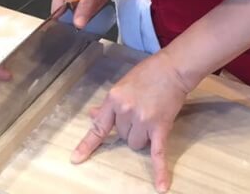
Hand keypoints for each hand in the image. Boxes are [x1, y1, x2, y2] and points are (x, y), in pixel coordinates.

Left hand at [71, 51, 190, 191]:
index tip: (76, 159)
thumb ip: (110, 103)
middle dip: (130, 129)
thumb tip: (93, 115)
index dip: (87, 144)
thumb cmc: (149, 72)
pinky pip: (157, 153)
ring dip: (143, 138)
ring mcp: (143, 120)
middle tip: (141, 110)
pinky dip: (160, 171)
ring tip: (152, 117)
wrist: (173, 67)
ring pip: (136, 144)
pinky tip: (162, 187)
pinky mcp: (160, 127)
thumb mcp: (124, 83)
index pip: (99, 126)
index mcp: (115, 98)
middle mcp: (126, 110)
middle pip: (122, 136)